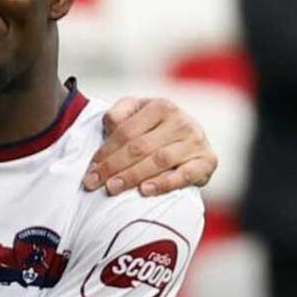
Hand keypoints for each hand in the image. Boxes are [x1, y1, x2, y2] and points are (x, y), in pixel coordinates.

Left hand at [84, 97, 217, 196]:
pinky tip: (145, 190)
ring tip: (112, 188)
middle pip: (139, 147)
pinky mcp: (207, 161)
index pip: (126, 132)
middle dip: (113, 167)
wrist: (188, 140)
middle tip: (93, 183)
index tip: (89, 170)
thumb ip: (118, 114)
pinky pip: (185, 175)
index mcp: (160, 106)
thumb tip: (110, 125)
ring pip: (159, 160)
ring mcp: (196, 141)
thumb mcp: (134, 113)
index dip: (105, 152)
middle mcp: (181, 121)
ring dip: (132, 176)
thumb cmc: (152, 128)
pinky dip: (164, 183)